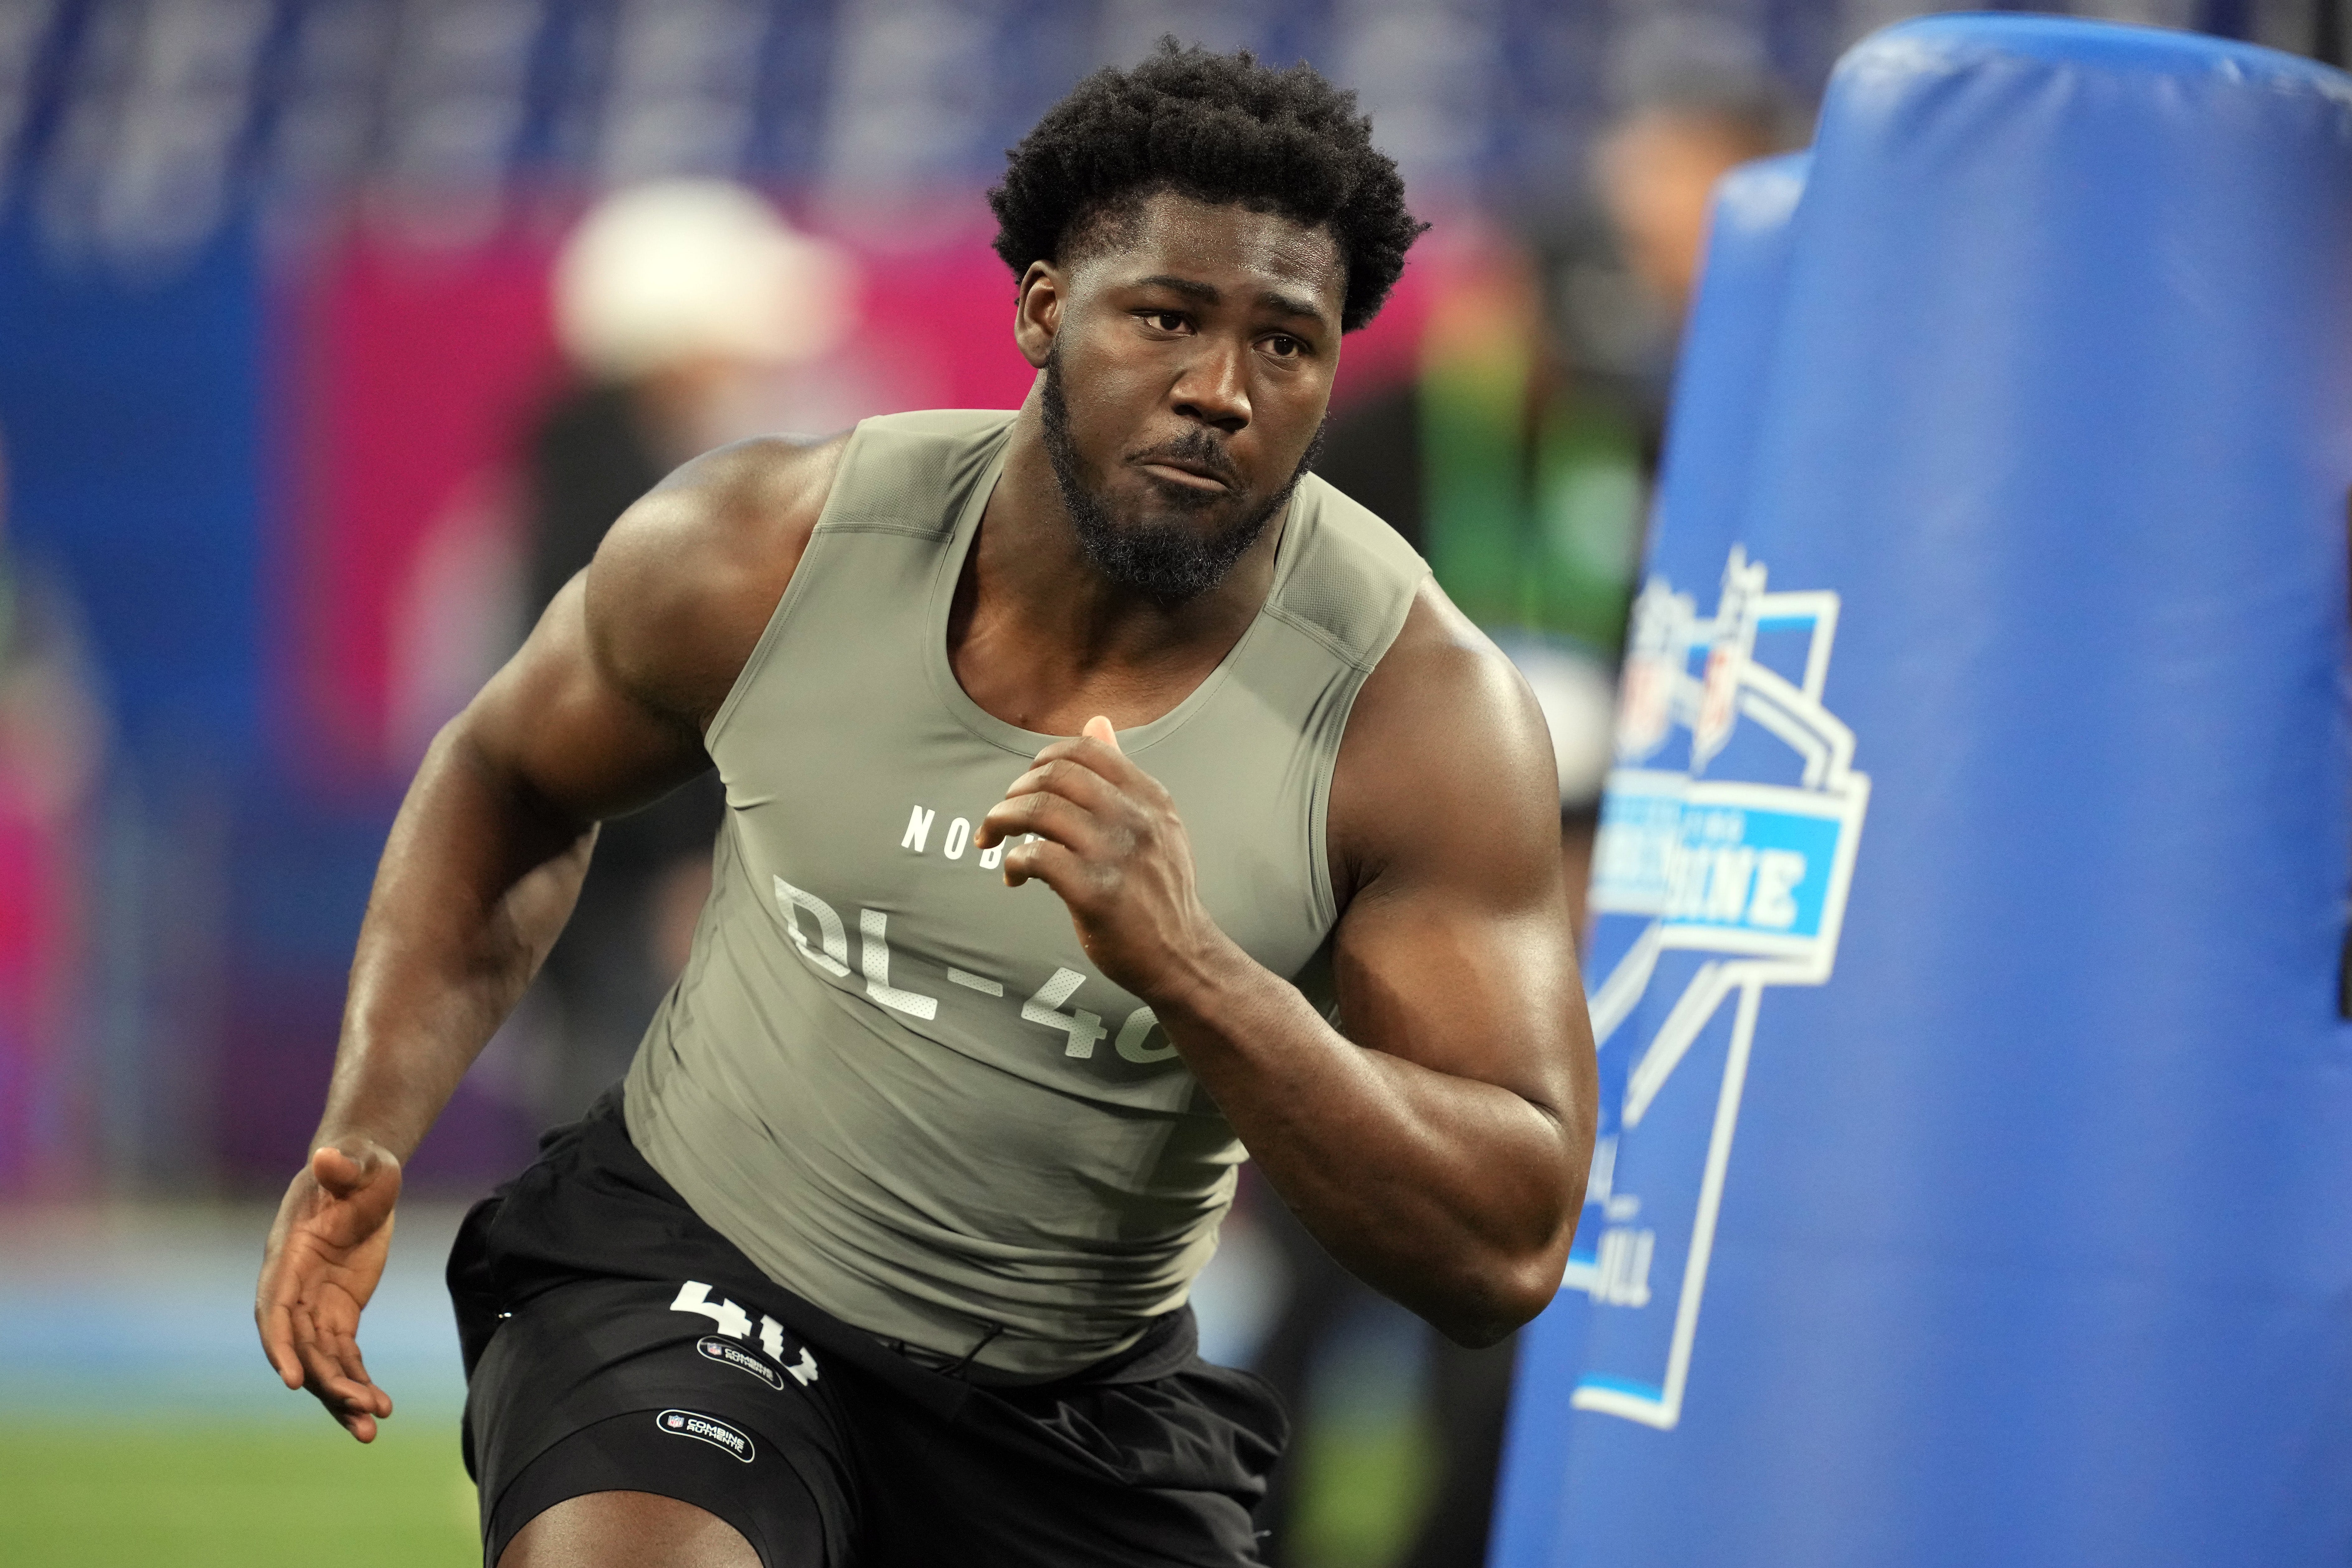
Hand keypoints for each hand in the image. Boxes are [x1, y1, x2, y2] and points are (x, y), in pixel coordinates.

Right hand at [255, 1139, 402, 1440]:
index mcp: (288, 1257)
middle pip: (302, 1348)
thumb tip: (327, 1156)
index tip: (293, 1380)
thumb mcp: (359, 1163)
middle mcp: (294, 1288)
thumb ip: (342, 1166)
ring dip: (343, 1395)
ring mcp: (315, 1304)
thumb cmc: (358, 1166)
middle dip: (325, 1384)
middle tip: (361, 1415)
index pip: (276, 1310)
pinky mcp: (339, 1313)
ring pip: (322, 1362)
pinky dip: (357, 1381)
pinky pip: (343, 1356)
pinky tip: (380, 1407)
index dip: (281, 1345)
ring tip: (372, 1428)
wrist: (363, 1176)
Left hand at [977, 716, 1229, 1005]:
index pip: (1086, 749)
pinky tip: (1015, 875)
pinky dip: (1013, 862)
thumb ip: (1122, 775)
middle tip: (1004, 816)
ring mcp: (1116, 855)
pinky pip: (1036, 857)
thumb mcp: (1155, 823)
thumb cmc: (1159, 892)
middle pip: (1054, 774)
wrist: (1183, 956)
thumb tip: (1097, 722)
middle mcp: (1135, 818)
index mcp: (1149, 797)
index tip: (1028, 783)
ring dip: (1002, 820)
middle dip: (1015, 790)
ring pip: (1038, 810)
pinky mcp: (1095, 893)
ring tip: (995, 839)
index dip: (1044, 758)